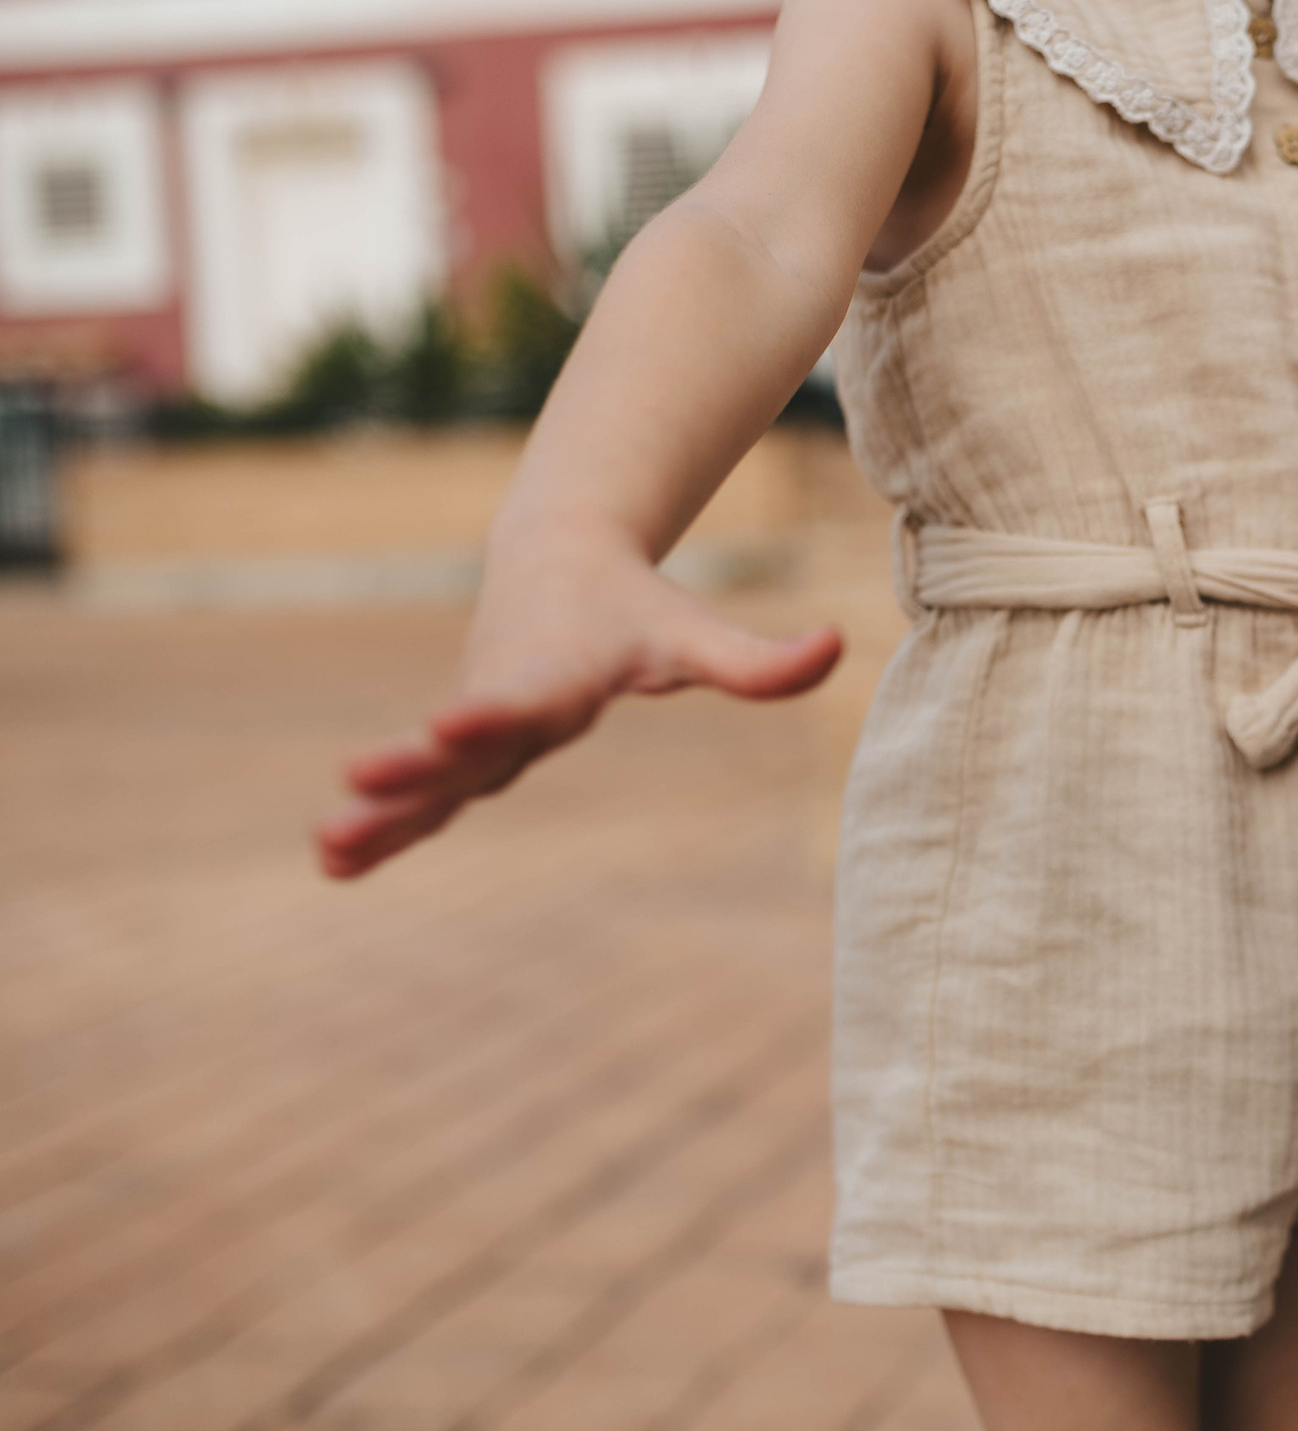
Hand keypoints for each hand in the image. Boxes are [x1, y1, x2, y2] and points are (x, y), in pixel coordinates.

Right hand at [315, 538, 839, 877]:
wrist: (557, 561)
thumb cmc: (634, 610)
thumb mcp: (694, 637)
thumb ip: (761, 661)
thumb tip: (839, 645)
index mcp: (557, 675)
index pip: (525, 698)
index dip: (491, 710)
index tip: (451, 717)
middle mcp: (506, 703)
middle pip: (459, 742)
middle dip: (411, 764)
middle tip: (357, 780)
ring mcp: (476, 731)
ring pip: (427, 779)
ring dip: (379, 813)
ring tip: (325, 849)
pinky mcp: (462, 752)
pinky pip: (421, 798)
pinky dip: (381, 829)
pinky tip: (333, 868)